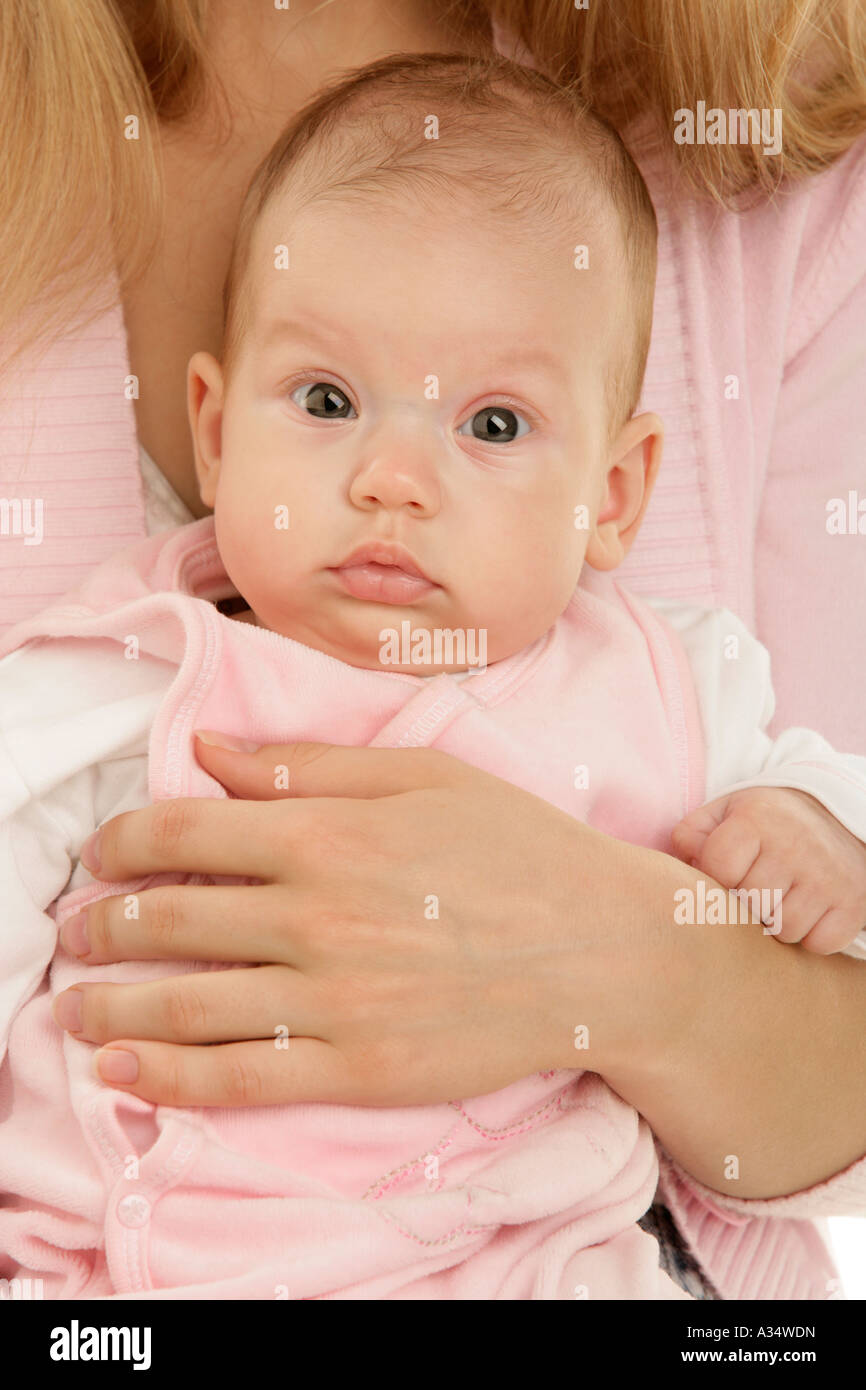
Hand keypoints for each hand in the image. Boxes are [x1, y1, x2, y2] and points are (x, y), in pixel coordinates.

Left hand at [53, 736, 685, 1107]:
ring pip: (187, 1004)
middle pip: (169, 919)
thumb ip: (306, 765)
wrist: (605, 951)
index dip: (123, 841)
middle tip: (73, 930)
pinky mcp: (358, 1068)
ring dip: (110, 1003)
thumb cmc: (521, 848)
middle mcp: (318, 916)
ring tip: (73, 1004)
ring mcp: (335, 999)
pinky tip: (124, 1069)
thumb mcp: (423, 776)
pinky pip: (240, 1079)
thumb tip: (210, 751)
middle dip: (101, 923)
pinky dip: (169, 1076)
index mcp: (329, 833)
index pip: (184, 833)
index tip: (100, 852)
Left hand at [671, 786, 865, 952]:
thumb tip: (681, 865)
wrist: (838, 818)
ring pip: (783, 930)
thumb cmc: (769, 822)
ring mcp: (828, 877)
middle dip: (747, 901)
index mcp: (757, 819)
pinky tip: (809, 910)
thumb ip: (692, 834)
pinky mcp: (853, 903)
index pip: (718, 869)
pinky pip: (819, 944)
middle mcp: (796, 846)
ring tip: (782, 896)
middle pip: (750, 904)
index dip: (717, 876)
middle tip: (758, 884)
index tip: (729, 869)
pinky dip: (811, 936)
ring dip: (777, 921)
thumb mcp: (727, 812)